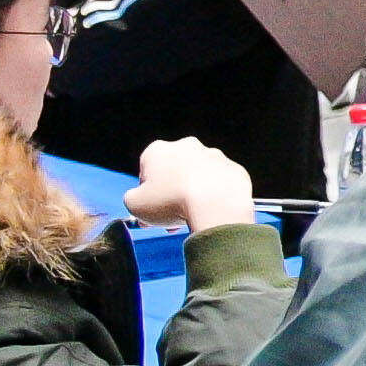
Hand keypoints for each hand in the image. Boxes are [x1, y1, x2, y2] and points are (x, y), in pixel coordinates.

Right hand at [126, 137, 258, 233]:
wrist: (215, 203)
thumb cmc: (171, 202)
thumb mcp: (134, 204)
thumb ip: (131, 199)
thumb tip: (138, 200)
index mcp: (158, 150)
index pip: (146, 171)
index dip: (145, 194)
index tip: (149, 212)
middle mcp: (187, 146)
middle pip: (173, 174)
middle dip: (170, 196)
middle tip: (169, 219)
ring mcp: (213, 156)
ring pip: (198, 178)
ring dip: (192, 196)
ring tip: (190, 219)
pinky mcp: (233, 169)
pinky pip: (220, 185)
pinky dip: (215, 197)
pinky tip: (210, 212)